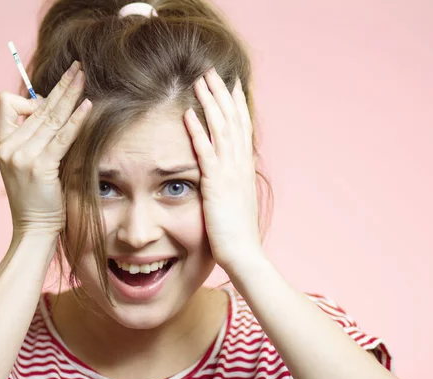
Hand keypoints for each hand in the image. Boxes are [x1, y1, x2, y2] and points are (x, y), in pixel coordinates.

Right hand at [0, 61, 90, 236]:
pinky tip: (88, 107)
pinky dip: (76, 120)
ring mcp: (22, 156)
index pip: (7, 103)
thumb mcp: (26, 164)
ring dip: (69, 93)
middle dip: (60, 85)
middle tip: (77, 67)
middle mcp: (9, 147)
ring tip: (83, 77)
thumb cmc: (35, 198)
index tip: (46, 104)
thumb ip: (34, 138)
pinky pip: (61, 137)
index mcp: (2, 143)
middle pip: (36, 106)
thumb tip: (52, 110)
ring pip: (50, 116)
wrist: (33, 229)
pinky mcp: (40, 167)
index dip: (29, 99)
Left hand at [184, 67, 264, 272]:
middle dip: (222, 94)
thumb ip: (232, 183)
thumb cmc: (237, 233)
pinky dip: (198, 131)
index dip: (236, 104)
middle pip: (233, 120)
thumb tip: (228, 174)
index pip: (242, 128)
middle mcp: (240, 165)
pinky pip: (205, 152)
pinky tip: (188, 114)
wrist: (244, 254)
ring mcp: (230, 173)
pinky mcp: (216, 184)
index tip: (231, 83)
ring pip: (221, 129)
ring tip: (200, 81)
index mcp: (244, 168)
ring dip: (210, 103)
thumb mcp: (237, 201)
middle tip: (212, 70)